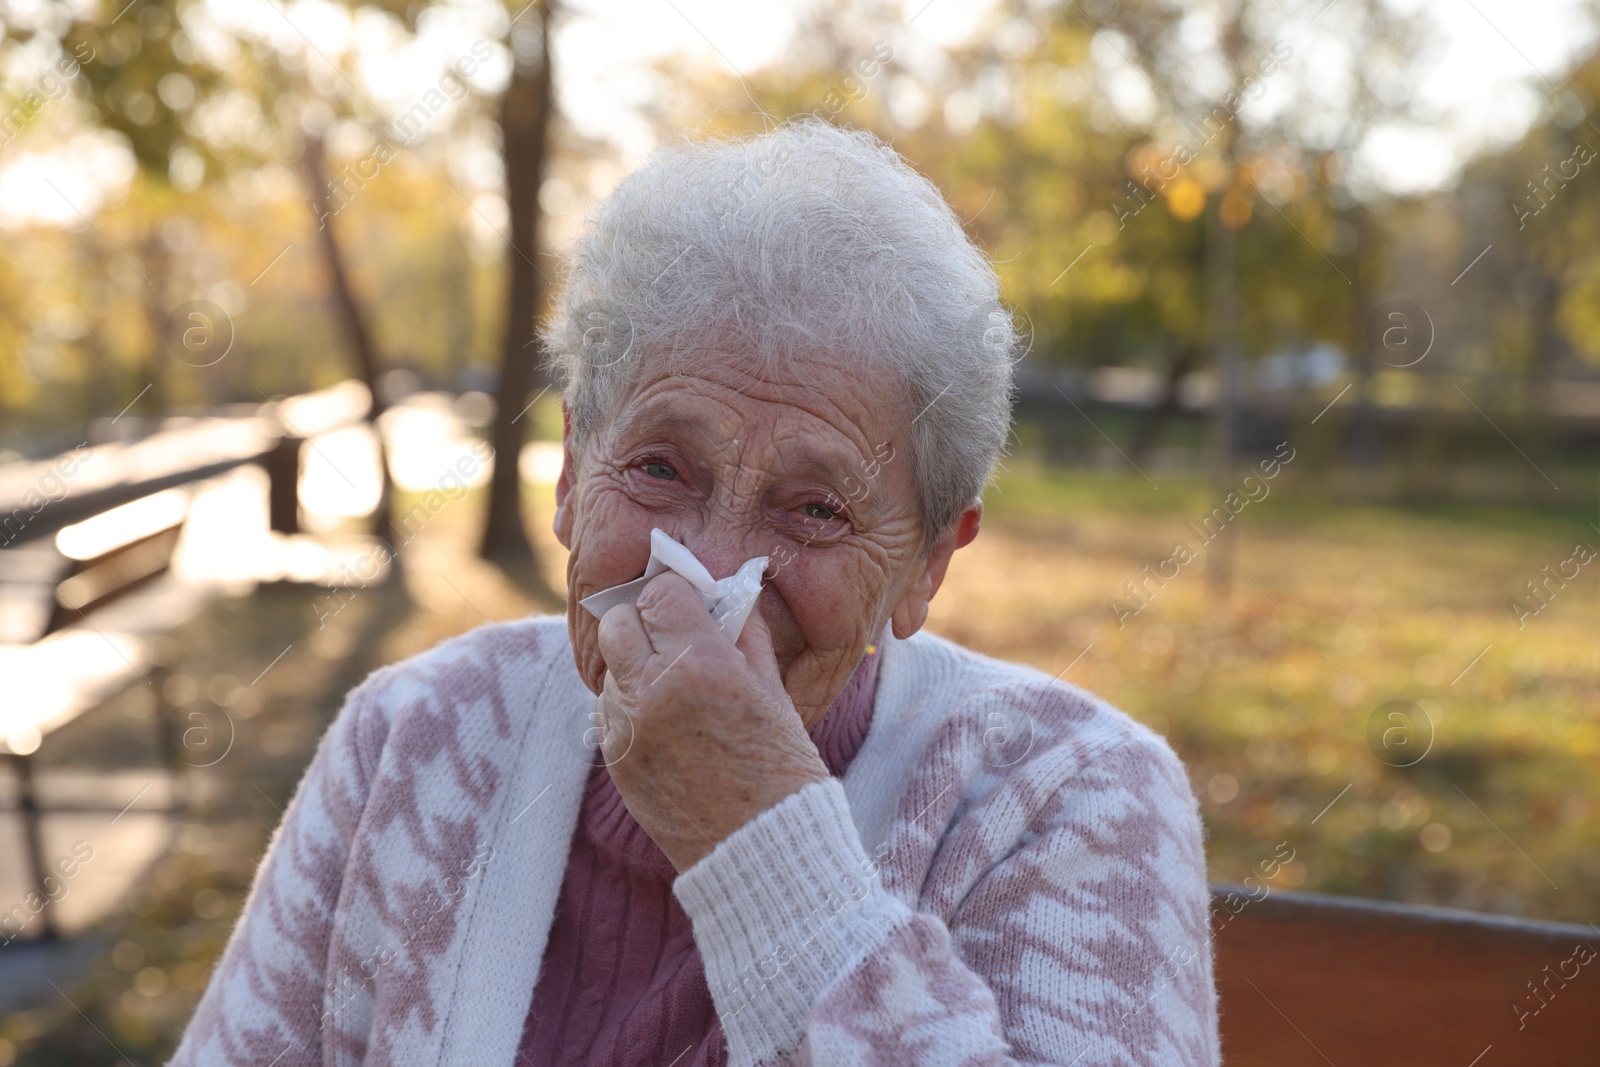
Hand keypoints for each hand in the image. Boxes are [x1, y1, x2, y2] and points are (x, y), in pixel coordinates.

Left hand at [594, 572, 830, 871]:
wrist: (762, 852)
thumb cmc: (782, 772)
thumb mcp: (774, 692)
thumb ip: (744, 634)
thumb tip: (729, 594)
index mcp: (702, 665)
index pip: (660, 593)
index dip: (675, 594)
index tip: (688, 603)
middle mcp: (654, 691)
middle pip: (620, 622)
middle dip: (645, 621)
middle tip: (672, 636)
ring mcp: (629, 729)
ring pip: (610, 667)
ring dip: (634, 664)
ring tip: (673, 685)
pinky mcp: (616, 761)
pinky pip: (607, 710)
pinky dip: (629, 705)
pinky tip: (665, 721)